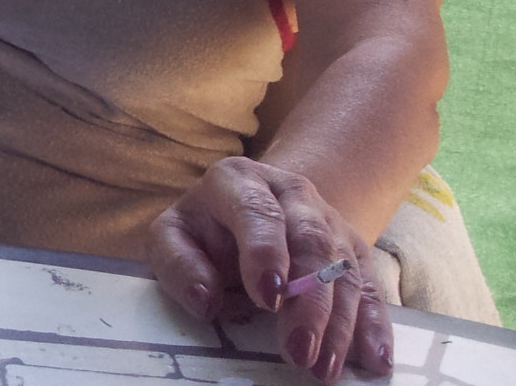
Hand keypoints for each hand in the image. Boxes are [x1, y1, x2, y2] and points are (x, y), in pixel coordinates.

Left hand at [146, 157, 391, 382]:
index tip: (267, 299)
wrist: (249, 204)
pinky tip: (375, 359)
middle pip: (311, 243)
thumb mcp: (173, 237)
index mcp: (240, 181)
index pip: (257, 212)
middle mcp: (292, 194)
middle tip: (300, 349)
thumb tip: (203, 298)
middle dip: (308, 301)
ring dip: (339, 323)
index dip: (265, 253)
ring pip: (344, 270)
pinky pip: (370, 287)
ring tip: (326, 367)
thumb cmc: (204, 228)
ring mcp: (329, 220)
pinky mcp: (353, 250)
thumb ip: (178, 264)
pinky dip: (375, 325)